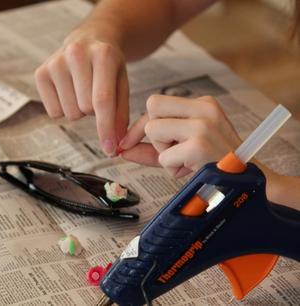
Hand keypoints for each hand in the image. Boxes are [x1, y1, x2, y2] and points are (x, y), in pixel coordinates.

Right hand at [34, 24, 128, 155]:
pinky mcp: (40, 73)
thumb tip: (114, 144)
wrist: (90, 38)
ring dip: (78, 110)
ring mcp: (55, 62)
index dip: (105, 128)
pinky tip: (68, 90)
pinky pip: (53, 112)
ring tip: (82, 90)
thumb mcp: (122, 82)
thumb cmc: (108, 64)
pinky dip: (63, 109)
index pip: (102, 100)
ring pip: (69, 113)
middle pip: (85, 108)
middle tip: (96, 93)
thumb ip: (120, 113)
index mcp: (103, 54)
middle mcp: (76, 54)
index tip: (109, 149)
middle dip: (93, 111)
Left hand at [119, 95, 241, 176]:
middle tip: (170, 149)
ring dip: (163, 152)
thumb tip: (121, 148)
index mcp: (202, 104)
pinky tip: (191, 168)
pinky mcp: (199, 144)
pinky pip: (163, 156)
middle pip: (152, 107)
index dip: (138, 125)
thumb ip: (150, 148)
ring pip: (153, 129)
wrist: (246, 182)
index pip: (156, 103)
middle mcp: (204, 108)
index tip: (127, 141)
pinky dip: (171, 167)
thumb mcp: (181, 150)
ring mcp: (202, 125)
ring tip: (184, 160)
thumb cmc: (213, 164)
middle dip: (152, 132)